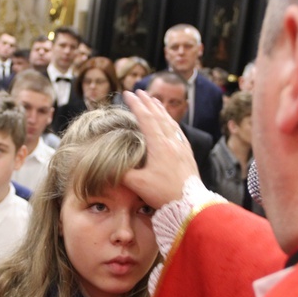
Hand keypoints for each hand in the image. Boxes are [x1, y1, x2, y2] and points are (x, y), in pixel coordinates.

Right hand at [122, 90, 199, 207]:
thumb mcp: (137, 184)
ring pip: (170, 122)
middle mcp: (171, 142)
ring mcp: (181, 148)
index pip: (145, 119)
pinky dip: (172, 123)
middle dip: (148, 102)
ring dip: (161, 110)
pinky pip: (179, 132)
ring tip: (155, 101)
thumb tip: (106, 165)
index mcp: (159, 145)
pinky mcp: (187, 155)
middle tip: (140, 91)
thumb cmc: (164, 194)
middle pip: (159, 116)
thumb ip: (121, 172)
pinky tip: (171, 123)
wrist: (190, 205)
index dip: (136, 105)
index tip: (127, 94)